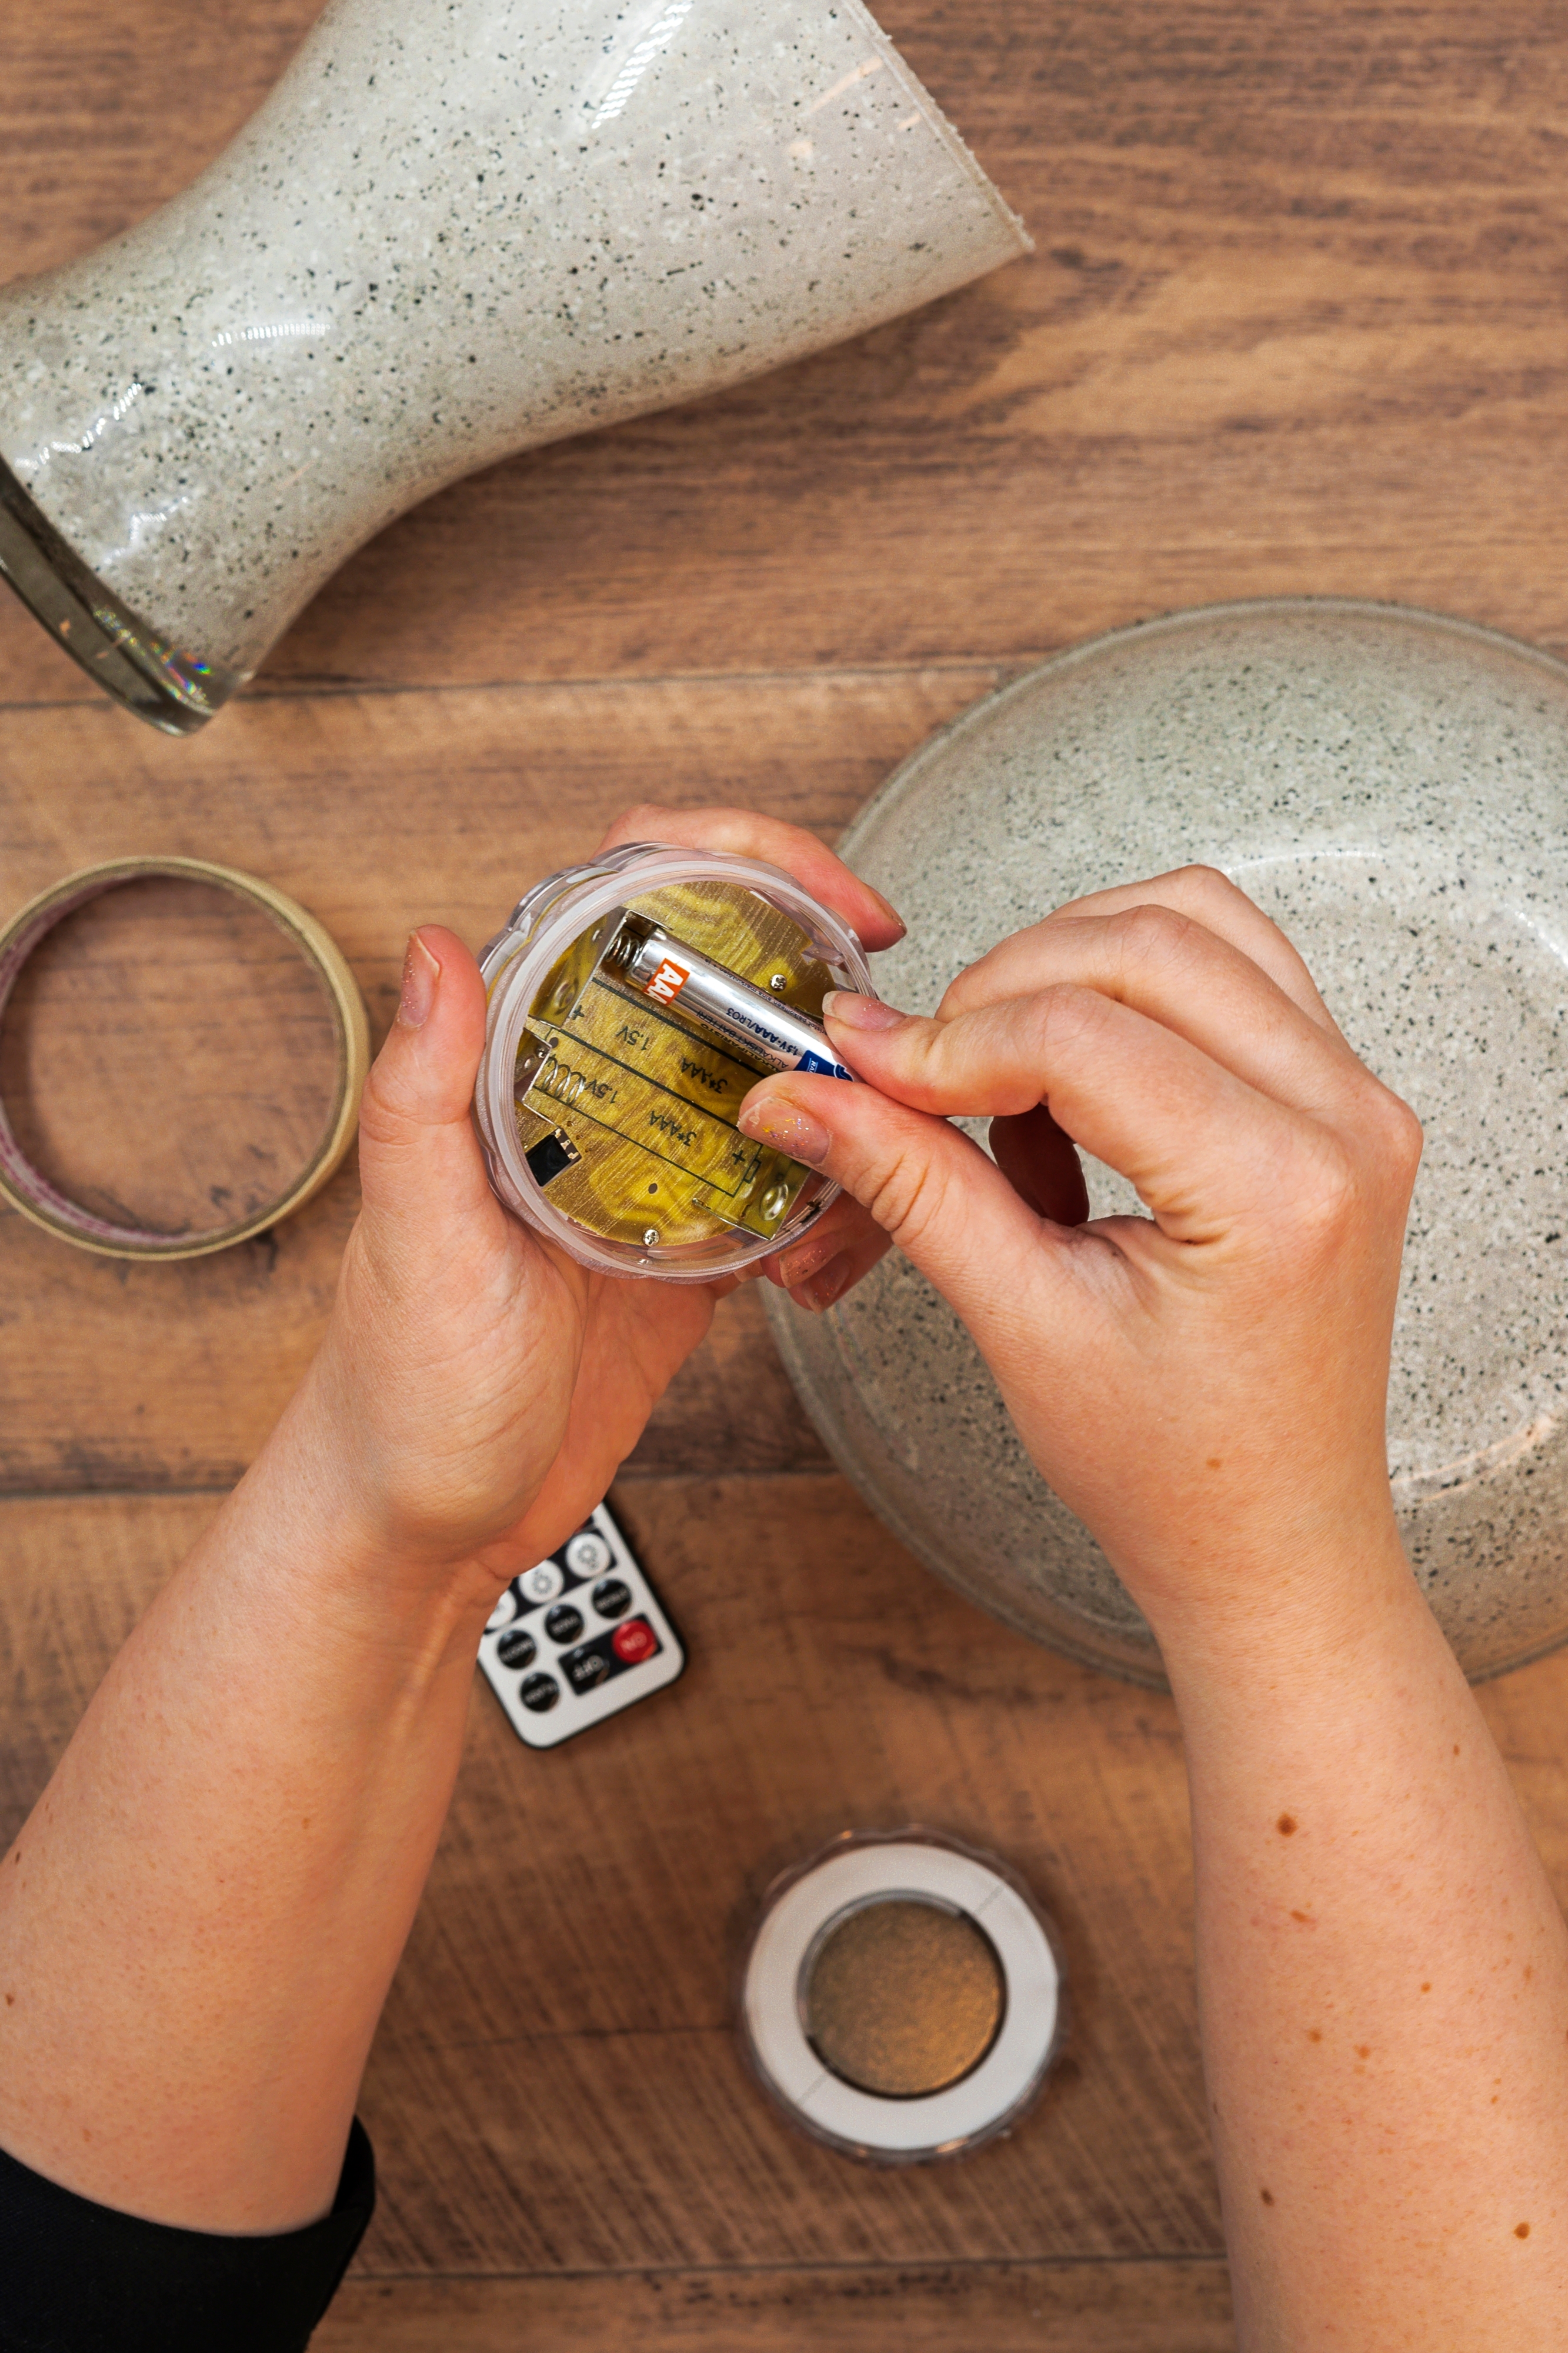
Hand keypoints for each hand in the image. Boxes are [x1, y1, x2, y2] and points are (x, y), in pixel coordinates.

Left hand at [299, 805, 901, 1612]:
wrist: (427, 1526)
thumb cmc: (400, 1393)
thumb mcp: (413, 1236)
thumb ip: (421, 1095)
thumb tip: (432, 949)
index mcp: (518, 1067)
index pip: (625, 903)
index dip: (733, 862)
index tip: (818, 895)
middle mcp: (587, 1100)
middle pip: (725, 978)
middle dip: (821, 989)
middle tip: (885, 1037)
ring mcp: (646, 1173)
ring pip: (773, 1084)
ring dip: (841, 1113)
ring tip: (864, 1168)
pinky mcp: (687, 1251)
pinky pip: (783, 1192)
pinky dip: (831, 1211)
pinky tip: (825, 1252)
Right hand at [737, 866, 1422, 1647]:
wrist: (1271, 1541)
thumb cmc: (1176, 1472)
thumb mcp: (1022, 1327)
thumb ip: (914, 1187)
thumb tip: (806, 1092)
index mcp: (1280, 1190)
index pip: (1082, 1036)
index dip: (947, 1040)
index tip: (859, 1069)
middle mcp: (1344, 1122)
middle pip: (1145, 945)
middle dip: (1001, 992)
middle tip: (915, 1077)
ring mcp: (1356, 1099)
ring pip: (1192, 924)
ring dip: (1068, 977)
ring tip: (1005, 1098)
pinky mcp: (1337, 1096)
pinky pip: (1227, 969)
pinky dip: (1126, 998)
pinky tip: (1069, 1099)